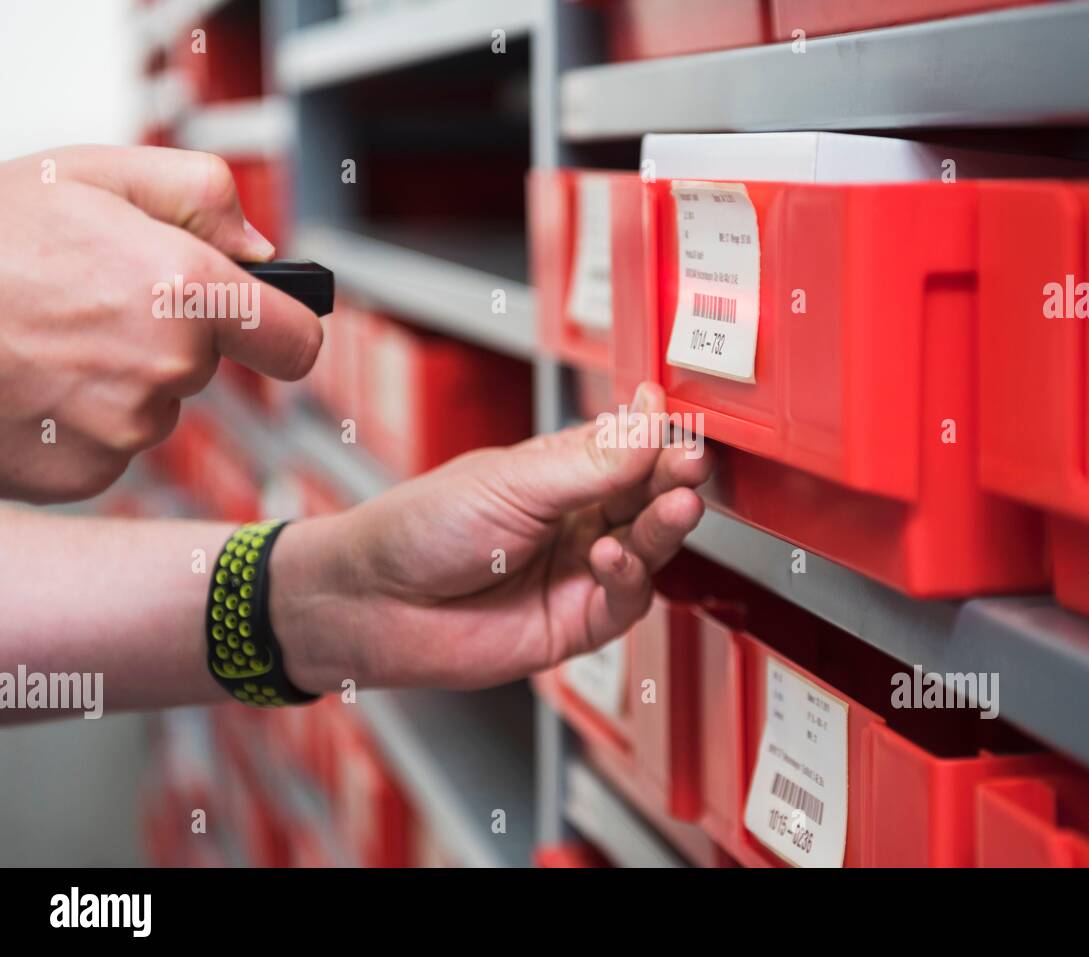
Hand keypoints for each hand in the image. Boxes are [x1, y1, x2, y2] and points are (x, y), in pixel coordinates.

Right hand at [0, 145, 322, 502]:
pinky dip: (79, 422)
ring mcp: (125, 429)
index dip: (286, 331)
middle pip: (206, 367)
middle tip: (93, 303)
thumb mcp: (92, 173)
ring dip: (118, 380)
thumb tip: (260, 253)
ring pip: (154, 407)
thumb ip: (199, 197)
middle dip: (168, 336)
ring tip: (47, 339)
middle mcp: (166, 368)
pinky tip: (30, 384)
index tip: (269, 327)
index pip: (297, 342)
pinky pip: (109, 447)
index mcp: (185, 290)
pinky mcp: (85, 474)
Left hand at [272, 383, 710, 690]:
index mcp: (562, 471)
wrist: (372, 603)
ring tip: (675, 506)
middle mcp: (579, 519)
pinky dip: (627, 577)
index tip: (683, 425)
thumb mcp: (510, 481)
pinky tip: (609, 556)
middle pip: (649, 497)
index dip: (659, 438)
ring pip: (648, 548)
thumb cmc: (420, 529)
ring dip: (664, 526)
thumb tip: (650, 420)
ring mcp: (581, 572)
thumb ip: (588, 461)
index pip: (630, 449)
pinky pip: (625, 601)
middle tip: (692, 466)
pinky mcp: (577, 622)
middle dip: (673, 480)